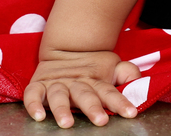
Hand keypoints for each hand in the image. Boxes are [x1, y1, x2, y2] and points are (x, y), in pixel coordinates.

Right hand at [23, 49, 140, 127]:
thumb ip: (125, 73)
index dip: (120, 102)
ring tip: (67, 123)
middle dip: (92, 108)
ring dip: (62, 109)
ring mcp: (57, 84)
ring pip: (59, 96)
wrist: (64, 47)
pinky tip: (38, 116)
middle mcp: (76, 82)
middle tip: (101, 120)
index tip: (131, 113)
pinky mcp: (38, 85)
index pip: (109, 92)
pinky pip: (33, 94)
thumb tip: (137, 77)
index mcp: (95, 80)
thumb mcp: (111, 67)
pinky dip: (33, 104)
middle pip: (85, 95)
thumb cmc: (91, 66)